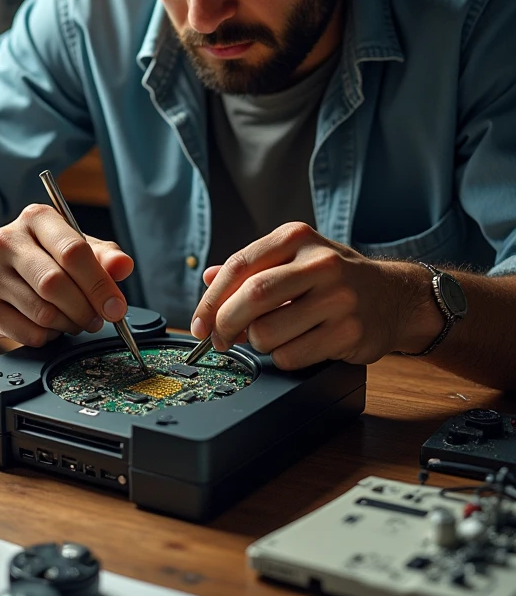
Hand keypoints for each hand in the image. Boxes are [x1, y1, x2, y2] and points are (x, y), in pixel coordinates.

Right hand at [0, 204, 133, 346]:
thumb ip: (104, 256)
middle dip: (85, 308)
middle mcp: (6, 241)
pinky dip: (49, 336)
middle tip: (97, 318)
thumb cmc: (43, 257)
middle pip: (55, 284)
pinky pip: (28, 333)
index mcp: (36, 218)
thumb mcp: (76, 247)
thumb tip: (123, 266)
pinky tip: (49, 325)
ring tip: (74, 319)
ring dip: (69, 324)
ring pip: (43, 313)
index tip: (116, 306)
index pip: (73, 251)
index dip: (100, 284)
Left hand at [191, 223, 438, 368]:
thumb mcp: (296, 257)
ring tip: (270, 337)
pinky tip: (295, 345)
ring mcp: (337, 298)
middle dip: (225, 324)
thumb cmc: (336, 277)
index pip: (240, 265)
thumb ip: (252, 267)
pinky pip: (291, 355)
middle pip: (252, 296)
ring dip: (256, 343)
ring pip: (268, 331)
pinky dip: (281, 357)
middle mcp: (319, 263)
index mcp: (297, 238)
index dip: (212, 299)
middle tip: (219, 339)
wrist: (395, 297)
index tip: (200, 322)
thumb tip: (208, 278)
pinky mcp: (348, 332)